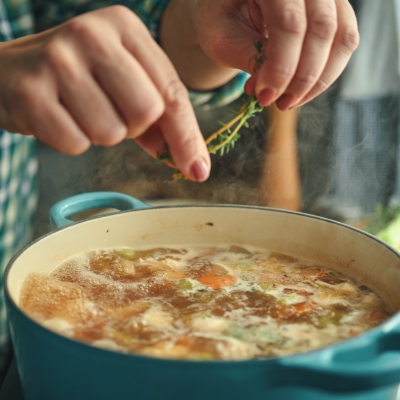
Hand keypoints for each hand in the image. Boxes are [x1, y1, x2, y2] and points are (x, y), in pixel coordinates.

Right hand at [0, 6, 210, 181]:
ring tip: (80, 111)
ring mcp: (57, 59)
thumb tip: (194, 165)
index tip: (197, 169)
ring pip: (111, 133)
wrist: (9, 72)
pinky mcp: (30, 91)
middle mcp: (91, 34)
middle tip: (109, 112)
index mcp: (124, 26)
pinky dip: (72, 141)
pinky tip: (58, 117)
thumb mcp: (125, 84)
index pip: (172, 92)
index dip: (186, 136)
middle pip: (146, 112)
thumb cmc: (80, 80)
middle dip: (132, 127)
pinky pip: (76, 144)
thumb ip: (162, 120)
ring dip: (100, 134)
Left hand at [190, 0, 358, 109]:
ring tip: (288, 101)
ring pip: (342, 37)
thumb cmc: (223, 18)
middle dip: (301, 78)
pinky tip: (300, 90)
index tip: (265, 97)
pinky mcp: (338, 7)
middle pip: (321, 29)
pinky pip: (345, 42)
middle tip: (279, 104)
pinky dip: (326, 73)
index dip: (281, 67)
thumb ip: (249, 58)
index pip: (288, 23)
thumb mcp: (222, 38)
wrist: (233, 7)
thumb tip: (274, 90)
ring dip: (318, 80)